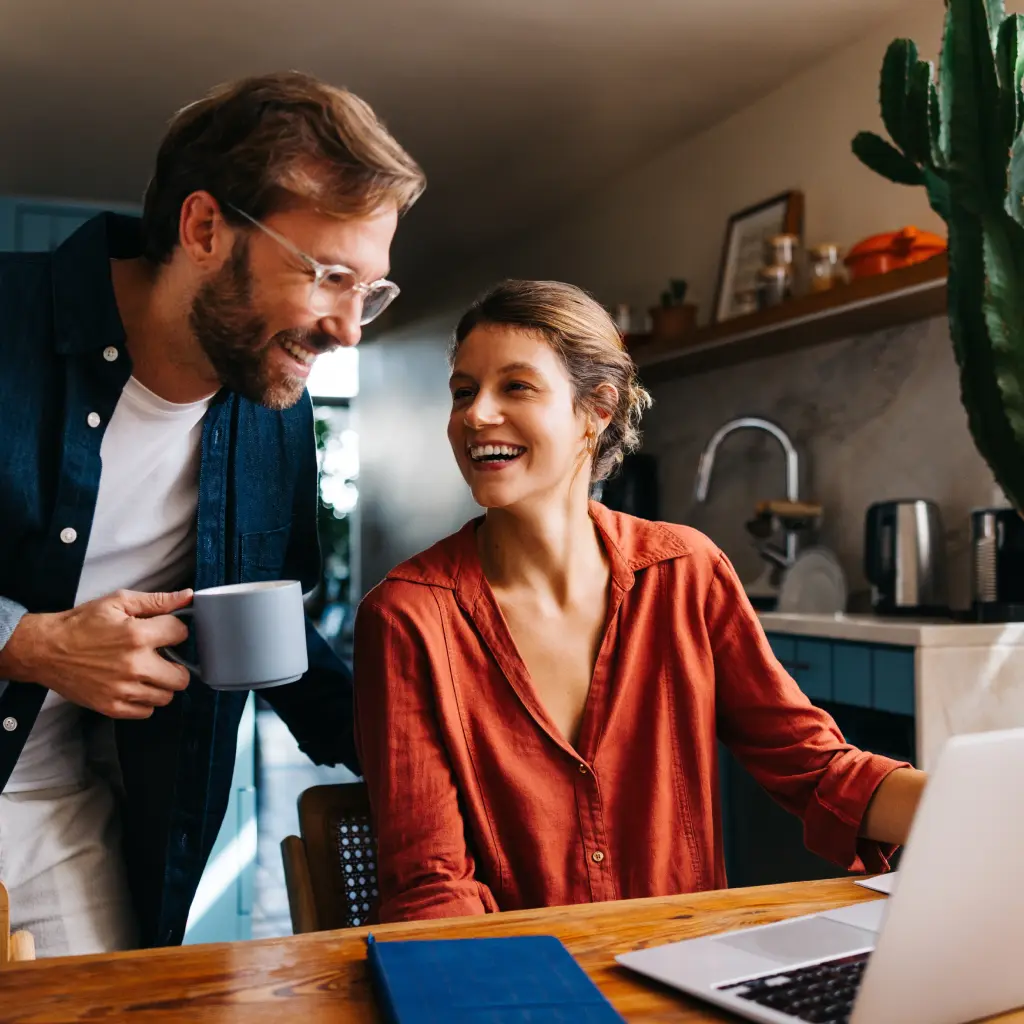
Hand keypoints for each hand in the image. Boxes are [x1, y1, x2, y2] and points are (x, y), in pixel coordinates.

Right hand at [0, 589, 194, 718]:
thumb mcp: (118, 602)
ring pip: (166, 696)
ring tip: (147, 672)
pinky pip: (146, 712)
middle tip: (162, 658)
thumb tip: (187, 596)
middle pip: (182, 676)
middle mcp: (135, 665)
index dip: (175, 630)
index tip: (165, 632)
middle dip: (176, 665)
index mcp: (138, 635)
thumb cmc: (81, 624)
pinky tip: (135, 686)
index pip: (182, 634)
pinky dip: (145, 701)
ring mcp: (123, 689)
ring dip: (161, 684)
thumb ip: (157, 601)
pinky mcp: (111, 706)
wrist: (45, 649)